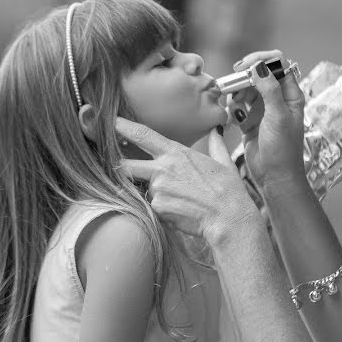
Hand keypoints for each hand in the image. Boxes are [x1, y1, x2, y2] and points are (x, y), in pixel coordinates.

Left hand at [115, 118, 262, 243]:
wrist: (228, 218)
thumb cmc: (228, 190)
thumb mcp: (224, 162)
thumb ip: (216, 144)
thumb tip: (216, 131)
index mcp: (177, 153)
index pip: (143, 135)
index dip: (124, 127)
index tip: (112, 123)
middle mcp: (163, 169)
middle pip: (126, 166)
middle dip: (119, 168)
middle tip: (120, 170)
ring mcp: (158, 189)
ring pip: (144, 190)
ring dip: (153, 194)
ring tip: (179, 201)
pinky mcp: (158, 208)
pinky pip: (153, 208)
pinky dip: (162, 210)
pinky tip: (181, 212)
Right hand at [227, 50, 305, 189]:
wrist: (275, 177)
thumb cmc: (282, 149)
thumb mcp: (277, 116)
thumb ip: (269, 89)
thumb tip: (259, 66)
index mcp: (290, 94)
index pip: (278, 64)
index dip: (261, 60)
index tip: (244, 66)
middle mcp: (277, 99)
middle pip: (258, 74)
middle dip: (244, 77)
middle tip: (232, 84)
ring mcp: (263, 109)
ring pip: (246, 89)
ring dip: (237, 94)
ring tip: (236, 109)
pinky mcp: (250, 120)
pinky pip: (238, 106)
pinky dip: (233, 109)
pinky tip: (235, 120)